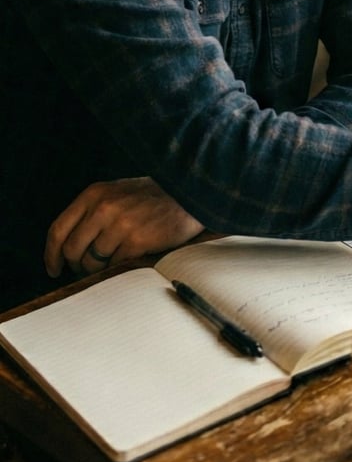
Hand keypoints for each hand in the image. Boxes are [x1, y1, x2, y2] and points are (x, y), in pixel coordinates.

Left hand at [44, 177, 204, 278]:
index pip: (58, 230)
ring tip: (111, 263)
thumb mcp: (118, 192)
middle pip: (71, 250)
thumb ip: (93, 210)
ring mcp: (121, 224)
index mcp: (95, 193)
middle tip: (86, 269)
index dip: (51, 255)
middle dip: (75, 265)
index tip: (54, 268)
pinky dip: (117, 267)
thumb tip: (67, 245)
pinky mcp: (138, 240)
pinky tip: (128, 259)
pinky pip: (114, 265)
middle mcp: (104, 207)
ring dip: (97, 269)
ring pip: (91, 262)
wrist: (191, 195)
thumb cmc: (154, 196)